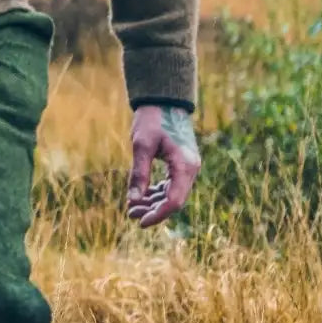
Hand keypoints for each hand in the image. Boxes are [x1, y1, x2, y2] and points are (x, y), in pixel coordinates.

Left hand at [126, 104, 200, 227]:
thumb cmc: (152, 119)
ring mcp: (187, 166)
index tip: (140, 222)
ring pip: (172, 193)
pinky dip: (157, 191)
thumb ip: (139, 173)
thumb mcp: (141, 144)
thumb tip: (133, 200)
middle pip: (174, 200)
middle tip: (130, 213)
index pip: (174, 201)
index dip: (157, 215)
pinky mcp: (181, 163)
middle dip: (153, 210)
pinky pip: (171, 184)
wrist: (163, 100)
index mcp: (185, 166)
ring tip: (132, 207)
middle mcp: (190, 169)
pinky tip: (142, 195)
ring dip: (153, 202)